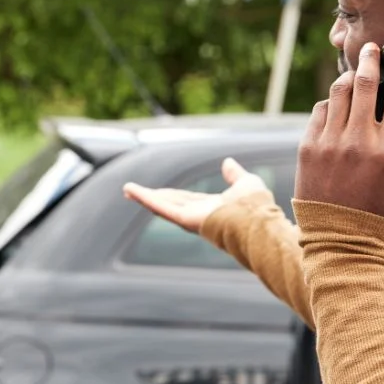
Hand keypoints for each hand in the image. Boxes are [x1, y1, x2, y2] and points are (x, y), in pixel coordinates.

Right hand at [122, 157, 268, 233]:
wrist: (257, 221)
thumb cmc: (256, 207)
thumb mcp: (246, 183)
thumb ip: (235, 174)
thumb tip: (228, 162)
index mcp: (212, 208)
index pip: (188, 200)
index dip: (173, 194)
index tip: (160, 191)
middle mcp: (199, 215)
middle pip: (171, 203)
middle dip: (153, 197)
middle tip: (134, 192)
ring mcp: (190, 218)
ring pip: (162, 206)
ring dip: (143, 197)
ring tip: (127, 189)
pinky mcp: (184, 219)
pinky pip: (161, 208)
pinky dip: (145, 198)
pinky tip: (131, 190)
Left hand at [295, 36, 383, 222]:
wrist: (339, 239)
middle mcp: (356, 141)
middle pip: (365, 84)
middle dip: (369, 60)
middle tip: (372, 48)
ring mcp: (328, 143)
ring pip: (339, 93)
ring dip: (348, 78)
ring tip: (356, 72)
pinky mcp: (307, 149)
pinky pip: (319, 112)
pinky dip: (330, 102)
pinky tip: (338, 104)